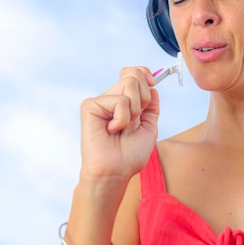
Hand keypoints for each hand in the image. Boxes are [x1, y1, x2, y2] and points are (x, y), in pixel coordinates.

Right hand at [78, 67, 159, 182]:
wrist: (115, 172)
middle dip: (144, 97)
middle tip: (136, 119)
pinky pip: (119, 101)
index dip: (144, 72)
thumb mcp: (149, 126)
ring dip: (135, 110)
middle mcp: (111, 98)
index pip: (133, 73)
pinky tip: (112, 130)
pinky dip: (123, 119)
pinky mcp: (90, 106)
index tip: (152, 82)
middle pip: (134, 75)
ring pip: (129, 84)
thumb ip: (151, 106)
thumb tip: (153, 87)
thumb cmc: (130, 155)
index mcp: (123, 102)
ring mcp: (100, 101)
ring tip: (123, 127)